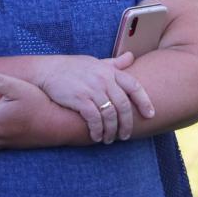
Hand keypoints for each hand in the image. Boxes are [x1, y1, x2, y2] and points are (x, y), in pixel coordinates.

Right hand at [33, 52, 153, 142]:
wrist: (47, 70)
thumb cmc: (73, 68)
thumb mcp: (95, 62)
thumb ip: (114, 64)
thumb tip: (131, 57)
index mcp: (109, 71)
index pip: (134, 86)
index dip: (145, 101)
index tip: (150, 115)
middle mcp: (103, 79)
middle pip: (123, 105)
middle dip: (127, 124)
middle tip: (125, 136)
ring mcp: (92, 89)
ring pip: (110, 115)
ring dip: (112, 131)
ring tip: (109, 139)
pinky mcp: (79, 99)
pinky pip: (94, 118)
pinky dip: (97, 130)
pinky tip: (96, 136)